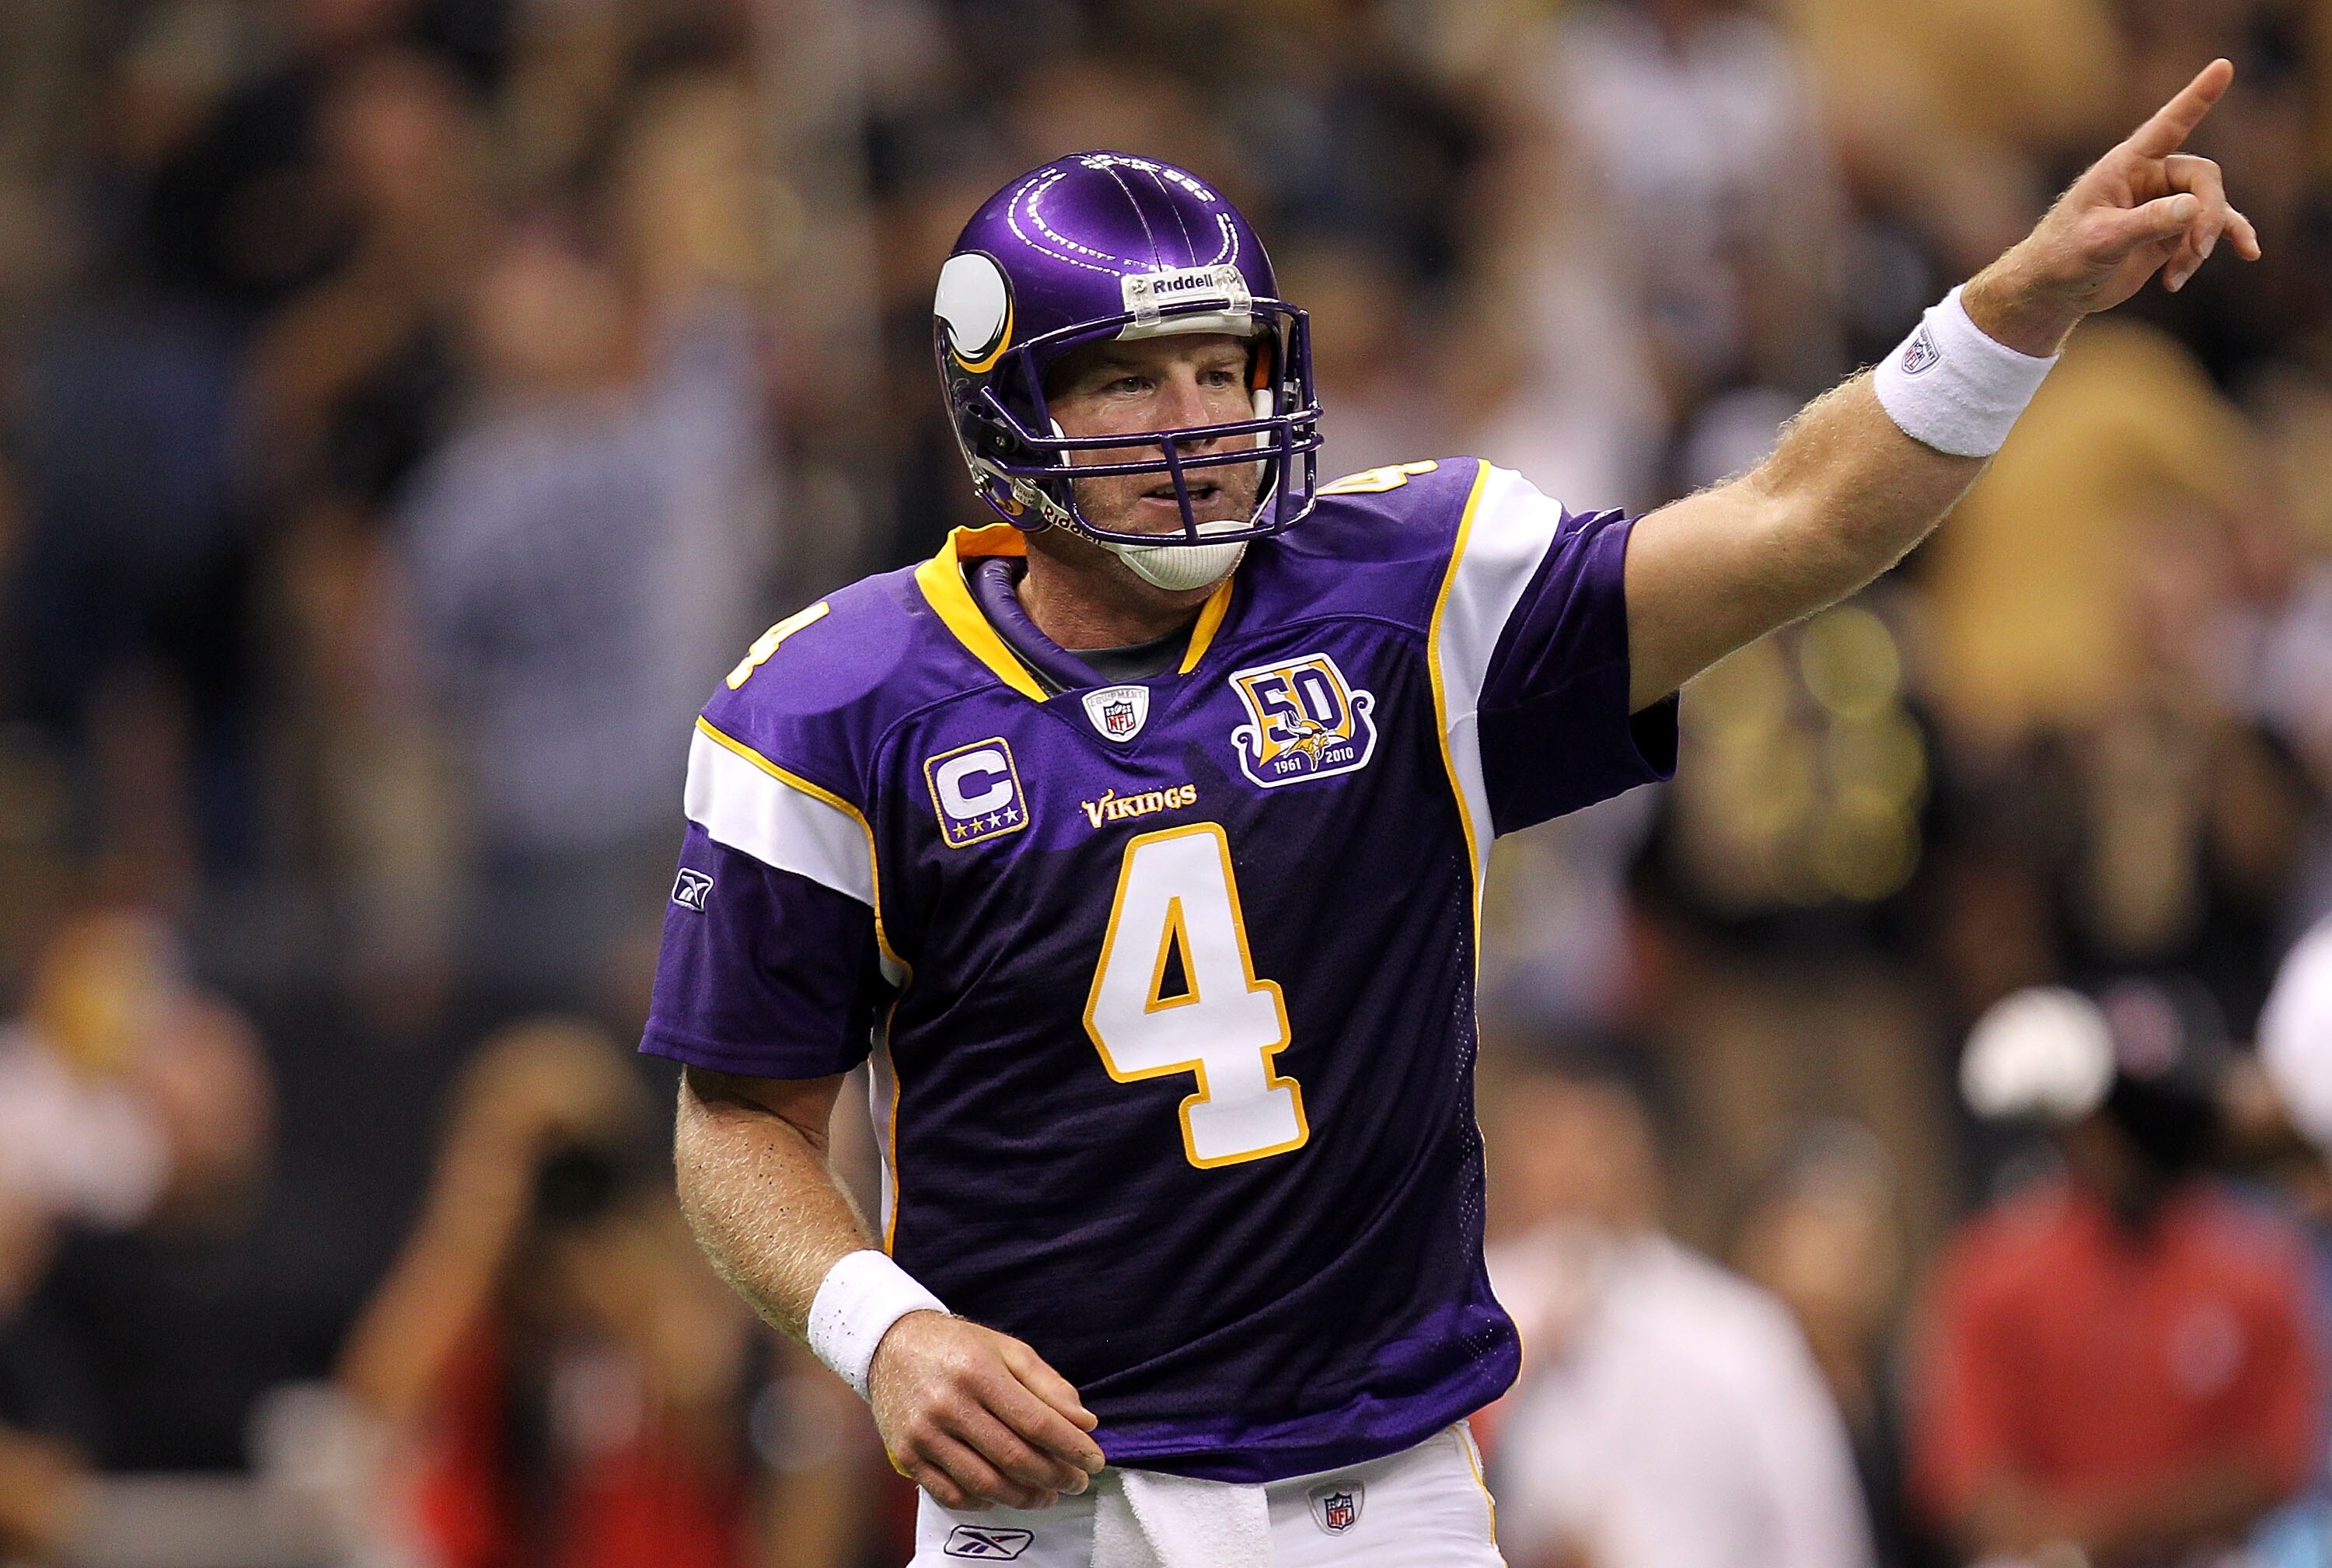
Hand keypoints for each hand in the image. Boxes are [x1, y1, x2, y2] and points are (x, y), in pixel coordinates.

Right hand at [868, 1311, 1106, 1510]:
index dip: (1072, 1447)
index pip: (1037, 1422)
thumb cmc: (958, 1346)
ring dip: (1024, 1497)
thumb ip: (1048, 1385)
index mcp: (979, 1372)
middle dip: (1055, 1476)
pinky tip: (1003, 1495)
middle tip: (1076, 1482)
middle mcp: (949, 1404)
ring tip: (1047, 1495)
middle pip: (1014, 1457)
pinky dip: (983, 1502)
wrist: (890, 1344)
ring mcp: (924, 1433)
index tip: (1094, 1461)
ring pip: (984, 1483)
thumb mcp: (1007, 1349)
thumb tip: (1085, 1423)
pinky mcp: (907, 1455)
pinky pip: (951, 1494)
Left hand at [1963, 58, 2259, 355]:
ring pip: (2210, 208)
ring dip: (2205, 240)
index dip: (2197, 97)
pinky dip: (2221, 243)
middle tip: (2196, 251)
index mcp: (2125, 166)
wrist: (2054, 290)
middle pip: (2203, 178)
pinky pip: (2209, 229)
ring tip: (2180, 273)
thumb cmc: (2064, 257)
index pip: (2168, 125)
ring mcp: (2163, 204)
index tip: (2223, 66)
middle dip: (2206, 215)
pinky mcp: (2170, 231)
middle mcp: (2149, 177)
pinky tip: (2249, 253)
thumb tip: (2194, 207)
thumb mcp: (2101, 241)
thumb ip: (2146, 223)